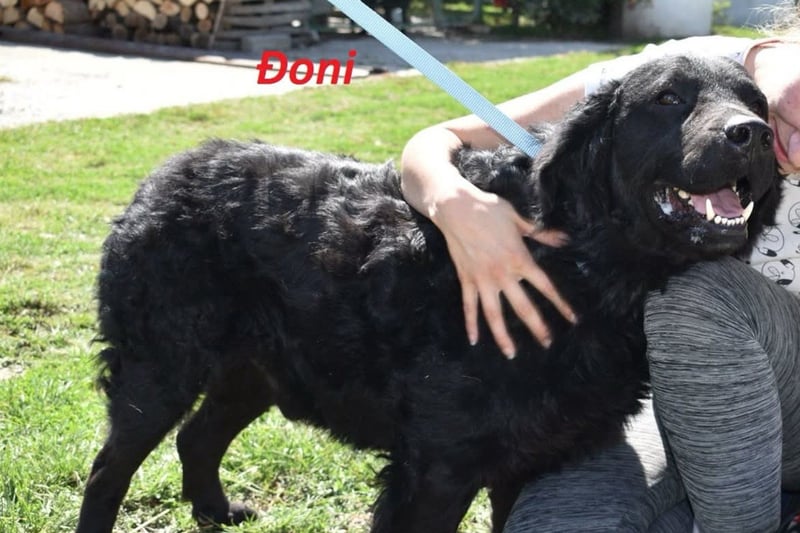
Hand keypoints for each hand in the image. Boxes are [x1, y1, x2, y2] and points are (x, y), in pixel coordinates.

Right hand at [433, 188, 574, 357]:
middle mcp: (503, 275)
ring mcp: (483, 279)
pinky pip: (469, 306)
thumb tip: (562, 239)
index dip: (560, 304)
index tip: (572, 319)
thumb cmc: (489, 209)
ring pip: (494, 315)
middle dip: (537, 327)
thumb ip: (541, 234)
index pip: (545, 287)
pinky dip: (471, 323)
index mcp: (520, 259)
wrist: (457, 208)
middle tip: (547, 343)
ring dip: (503, 336)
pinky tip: (474, 340)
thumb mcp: (519, 220)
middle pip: (523, 308)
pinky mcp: (466, 279)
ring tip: (511, 354)